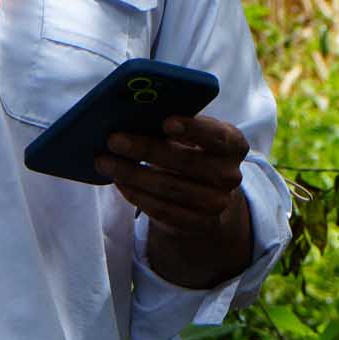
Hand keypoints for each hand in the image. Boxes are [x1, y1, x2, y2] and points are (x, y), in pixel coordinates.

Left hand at [99, 115, 253, 289]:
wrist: (207, 193)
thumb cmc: (192, 151)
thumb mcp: (193, 135)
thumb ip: (175, 126)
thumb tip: (135, 115)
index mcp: (233, 144)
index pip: (215, 135)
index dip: (192, 128)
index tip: (165, 123)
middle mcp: (230, 175)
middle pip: (184, 162)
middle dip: (145, 150)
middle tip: (113, 140)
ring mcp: (218, 203)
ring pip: (169, 187)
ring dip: (132, 174)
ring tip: (105, 162)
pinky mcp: (200, 224)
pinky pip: (164, 210)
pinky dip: (137, 195)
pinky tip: (120, 182)